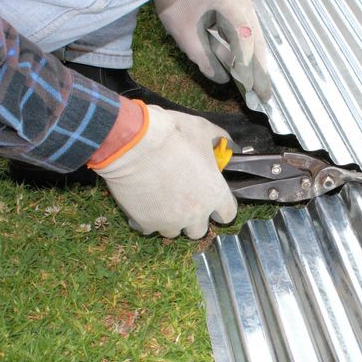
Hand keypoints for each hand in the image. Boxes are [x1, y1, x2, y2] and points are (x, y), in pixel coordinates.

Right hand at [92, 101, 236, 238]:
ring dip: (170, 219)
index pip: (227, 215)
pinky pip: (150, 228)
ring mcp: (171, 221)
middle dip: (193, 217)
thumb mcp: (203, 129)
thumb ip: (219, 140)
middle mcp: (196, 213)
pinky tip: (143, 201)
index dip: (220, 207)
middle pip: (199, 229)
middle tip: (182, 198)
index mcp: (214, 193)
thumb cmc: (171, 134)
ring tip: (160, 199)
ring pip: (174, 231)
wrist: (133, 143)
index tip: (210, 198)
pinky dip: (147, 219)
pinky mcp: (147, 223)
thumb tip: (229, 144)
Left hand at [155, 0, 271, 101]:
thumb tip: (223, 79)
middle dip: (259, 70)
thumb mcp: (184, 34)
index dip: (246, 63)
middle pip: (256, 40)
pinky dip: (250, 55)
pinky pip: (248, 36)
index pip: (243, 37)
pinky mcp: (242, 10)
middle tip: (264, 96)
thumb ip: (204, 57)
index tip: (247, 86)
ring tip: (262, 89)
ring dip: (257, 65)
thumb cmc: (175, 4)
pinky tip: (254, 74)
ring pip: (255, 40)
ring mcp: (245, 4)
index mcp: (228, 1)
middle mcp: (243, 1)